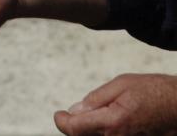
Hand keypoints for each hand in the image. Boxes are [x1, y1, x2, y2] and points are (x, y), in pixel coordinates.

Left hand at [54, 73, 176, 134]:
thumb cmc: (156, 92)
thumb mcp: (122, 84)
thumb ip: (96, 98)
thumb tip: (76, 109)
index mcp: (113, 121)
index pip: (75, 128)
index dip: (62, 121)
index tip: (59, 114)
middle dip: (75, 125)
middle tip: (72, 114)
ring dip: (89, 130)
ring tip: (91, 116)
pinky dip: (103, 133)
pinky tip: (107, 123)